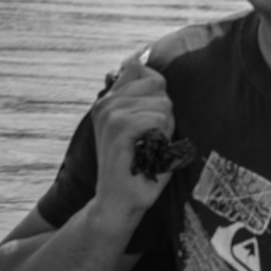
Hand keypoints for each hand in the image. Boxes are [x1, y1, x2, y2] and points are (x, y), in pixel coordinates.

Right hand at [90, 55, 176, 221]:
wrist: (118, 202)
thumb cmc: (138, 167)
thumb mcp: (142, 127)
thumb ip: (146, 99)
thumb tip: (147, 70)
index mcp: (109, 99)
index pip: (140, 68)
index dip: (157, 93)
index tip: (149, 122)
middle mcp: (106, 102)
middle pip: (158, 85)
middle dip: (164, 113)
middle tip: (149, 140)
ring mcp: (109, 113)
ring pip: (162, 104)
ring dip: (164, 129)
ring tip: (147, 149)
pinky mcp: (117, 128)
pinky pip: (157, 119)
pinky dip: (161, 137)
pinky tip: (147, 153)